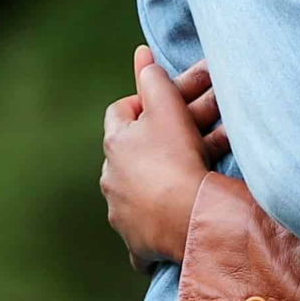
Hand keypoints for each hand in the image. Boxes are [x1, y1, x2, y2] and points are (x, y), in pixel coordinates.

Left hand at [100, 48, 215, 266]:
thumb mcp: (169, 108)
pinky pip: (142, 232)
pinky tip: (168, 227)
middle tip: (186, 141)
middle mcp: (111, 178)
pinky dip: (153, 227)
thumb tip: (142, 58)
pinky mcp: (136, 242)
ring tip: (185, 181)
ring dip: (154, 185)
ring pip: (135, 192)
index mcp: (116, 144)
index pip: (120, 113)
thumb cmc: (178, 158)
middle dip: (154, 146)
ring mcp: (121, 213)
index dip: (141, 105)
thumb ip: (154, 80)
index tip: (164, 106)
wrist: (188, 216)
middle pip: (129, 154)